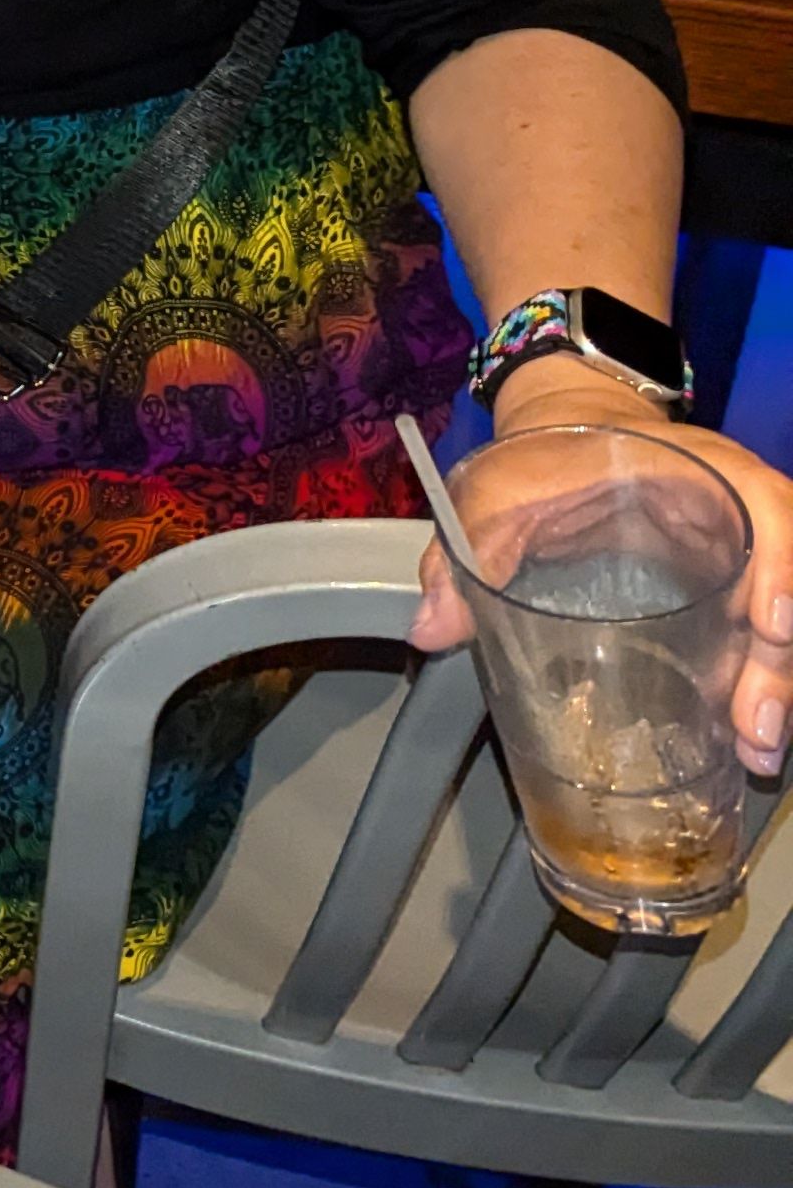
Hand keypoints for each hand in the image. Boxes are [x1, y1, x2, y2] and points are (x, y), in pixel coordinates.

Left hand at [408, 362, 792, 777]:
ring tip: (753, 752)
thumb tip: (429, 629)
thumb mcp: (497, 493)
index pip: (772, 511)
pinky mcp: (733, 591)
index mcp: (701, 471)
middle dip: (775, 662)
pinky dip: (752, 685)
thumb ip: (463, 553)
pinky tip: (740, 742)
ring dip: (771, 685)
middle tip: (753, 728)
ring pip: (777, 622)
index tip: (769, 625)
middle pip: (783, 585)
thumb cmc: (542, 460)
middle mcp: (742, 513)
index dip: (781, 569)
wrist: (567, 434)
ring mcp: (744, 555)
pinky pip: (757, 637)